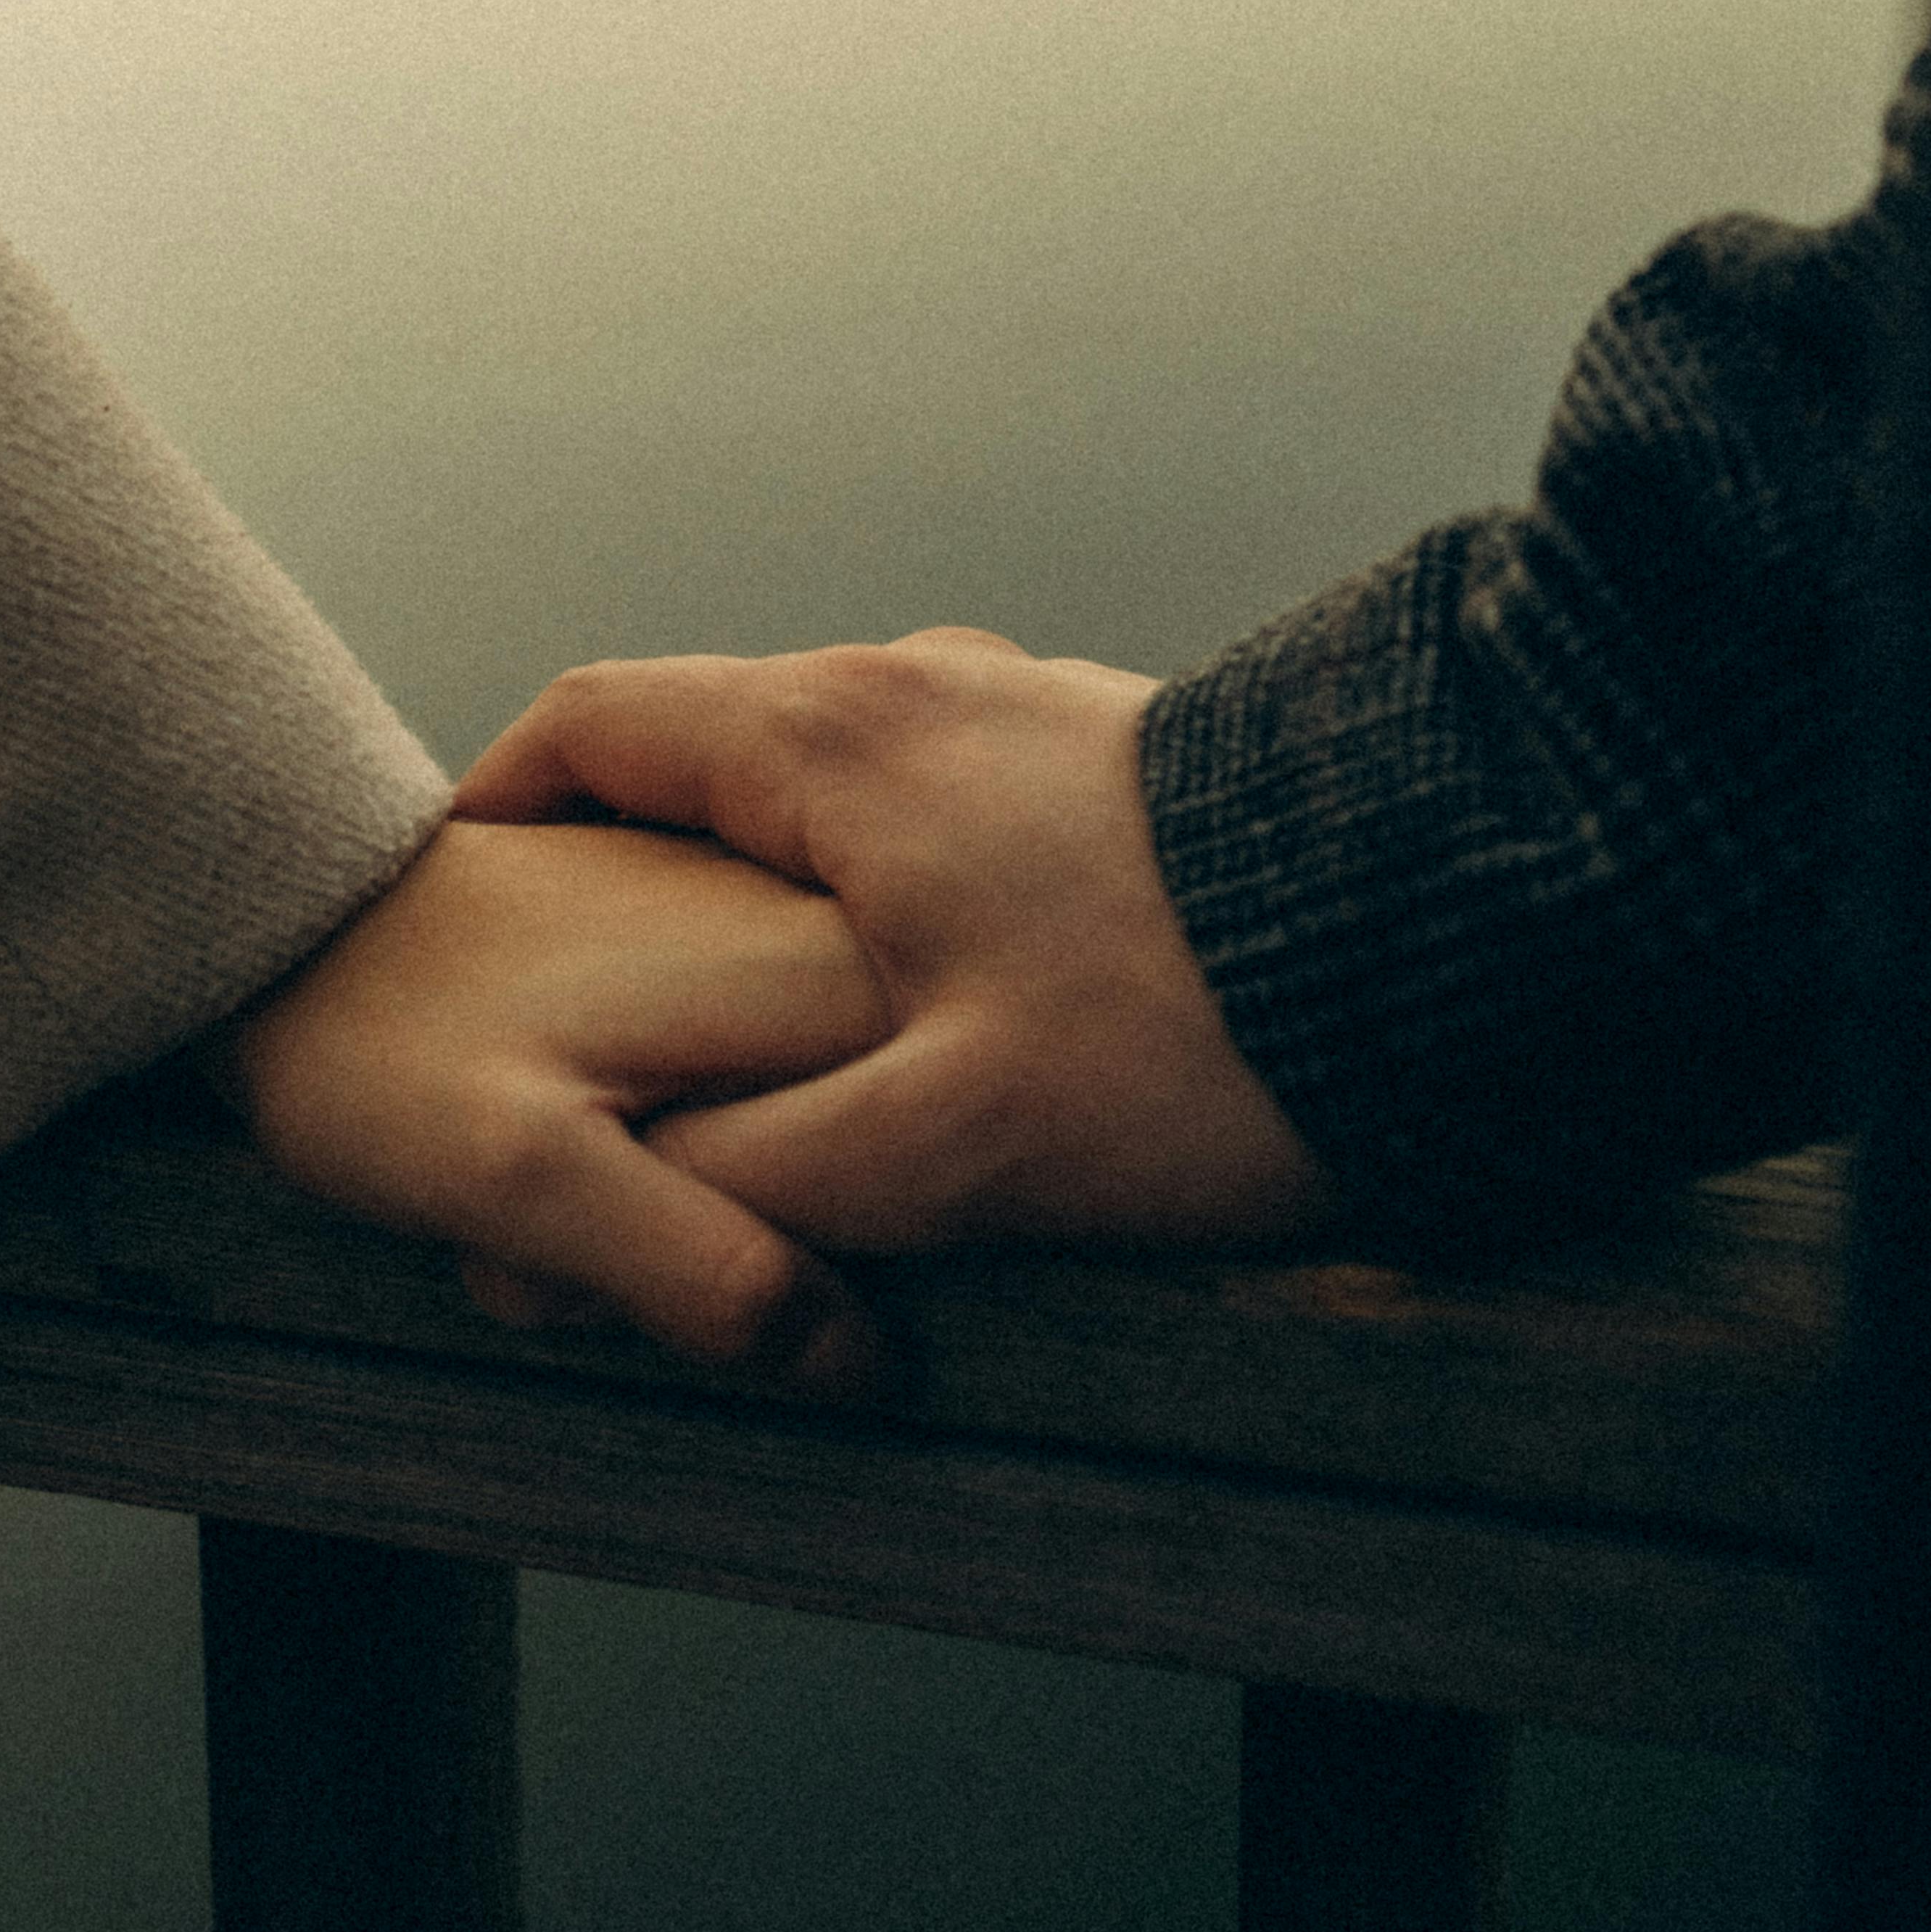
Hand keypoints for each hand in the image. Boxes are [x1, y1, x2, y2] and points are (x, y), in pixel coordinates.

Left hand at [219, 817, 892, 1388]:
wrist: (284, 927)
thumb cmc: (380, 1048)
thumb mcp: (519, 1181)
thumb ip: (694, 1267)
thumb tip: (856, 1362)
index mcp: (822, 979)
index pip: (937, 1172)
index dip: (814, 1270)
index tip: (645, 1247)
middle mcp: (838, 932)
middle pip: (879, 1161)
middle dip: (742, 1238)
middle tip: (578, 1221)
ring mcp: (793, 927)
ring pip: (817, 1142)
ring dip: (697, 1199)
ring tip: (565, 1173)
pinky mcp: (739, 942)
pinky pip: (764, 1099)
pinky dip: (678, 1149)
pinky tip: (585, 1131)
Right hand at [454, 631, 1332, 1254]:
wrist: (1480, 939)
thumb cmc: (1197, 1043)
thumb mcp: (946, 1152)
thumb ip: (754, 1191)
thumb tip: (600, 1243)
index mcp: (839, 737)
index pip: (595, 723)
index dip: (497, 813)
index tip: (451, 901)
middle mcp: (923, 687)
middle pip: (711, 752)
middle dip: (628, 869)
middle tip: (577, 997)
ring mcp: (1031, 712)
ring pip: (834, 788)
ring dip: (764, 887)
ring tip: (737, 1024)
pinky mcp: (1123, 765)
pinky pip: (939, 809)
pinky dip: (877, 890)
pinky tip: (917, 1007)